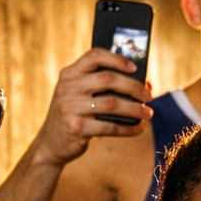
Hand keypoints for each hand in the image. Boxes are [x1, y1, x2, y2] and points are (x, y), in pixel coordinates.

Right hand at [30, 48, 151, 165]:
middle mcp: (67, 88)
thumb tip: (145, 84)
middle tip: (148, 96)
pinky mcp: (76, 128)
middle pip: (108, 79)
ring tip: (148, 113)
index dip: (117, 59)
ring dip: (135, 109)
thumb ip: (103, 87)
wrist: (52, 144)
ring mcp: (69, 108)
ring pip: (112, 103)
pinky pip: (110, 126)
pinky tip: (138, 128)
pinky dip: (128, 128)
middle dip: (133, 87)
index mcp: (69, 74)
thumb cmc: (75, 116)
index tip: (135, 68)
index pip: (94, 56)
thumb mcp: (79, 95)